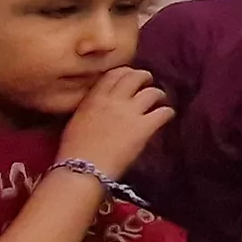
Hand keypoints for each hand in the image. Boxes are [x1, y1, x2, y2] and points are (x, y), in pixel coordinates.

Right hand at [57, 67, 175, 177]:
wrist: (82, 168)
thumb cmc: (74, 150)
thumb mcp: (77, 119)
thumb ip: (91, 107)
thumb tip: (101, 105)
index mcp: (95, 98)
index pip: (114, 74)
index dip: (126, 72)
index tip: (130, 76)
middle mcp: (113, 100)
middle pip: (135, 77)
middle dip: (144, 77)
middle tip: (148, 83)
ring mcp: (130, 113)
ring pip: (152, 93)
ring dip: (159, 95)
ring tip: (160, 100)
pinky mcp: (143, 128)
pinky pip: (163, 113)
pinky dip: (167, 113)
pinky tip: (167, 116)